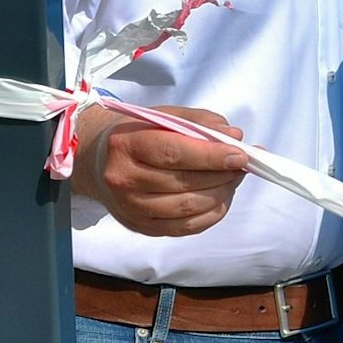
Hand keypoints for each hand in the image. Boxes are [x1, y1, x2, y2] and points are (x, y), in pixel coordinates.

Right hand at [74, 104, 248, 236]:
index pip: (174, 154)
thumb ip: (201, 123)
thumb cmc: (140, 134)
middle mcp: (124, 179)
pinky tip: (220, 197)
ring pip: (187, 208)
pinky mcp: (141, 226)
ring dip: (221, 194)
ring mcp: (130, 207)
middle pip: (183, 184)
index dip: (211, 156)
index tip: (240, 155)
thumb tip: (234, 136)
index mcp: (128, 145)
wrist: (100, 161)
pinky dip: (211, 213)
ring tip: (233, 178)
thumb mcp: (166, 116)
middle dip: (222, 175)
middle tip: (243, 165)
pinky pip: (185, 227)